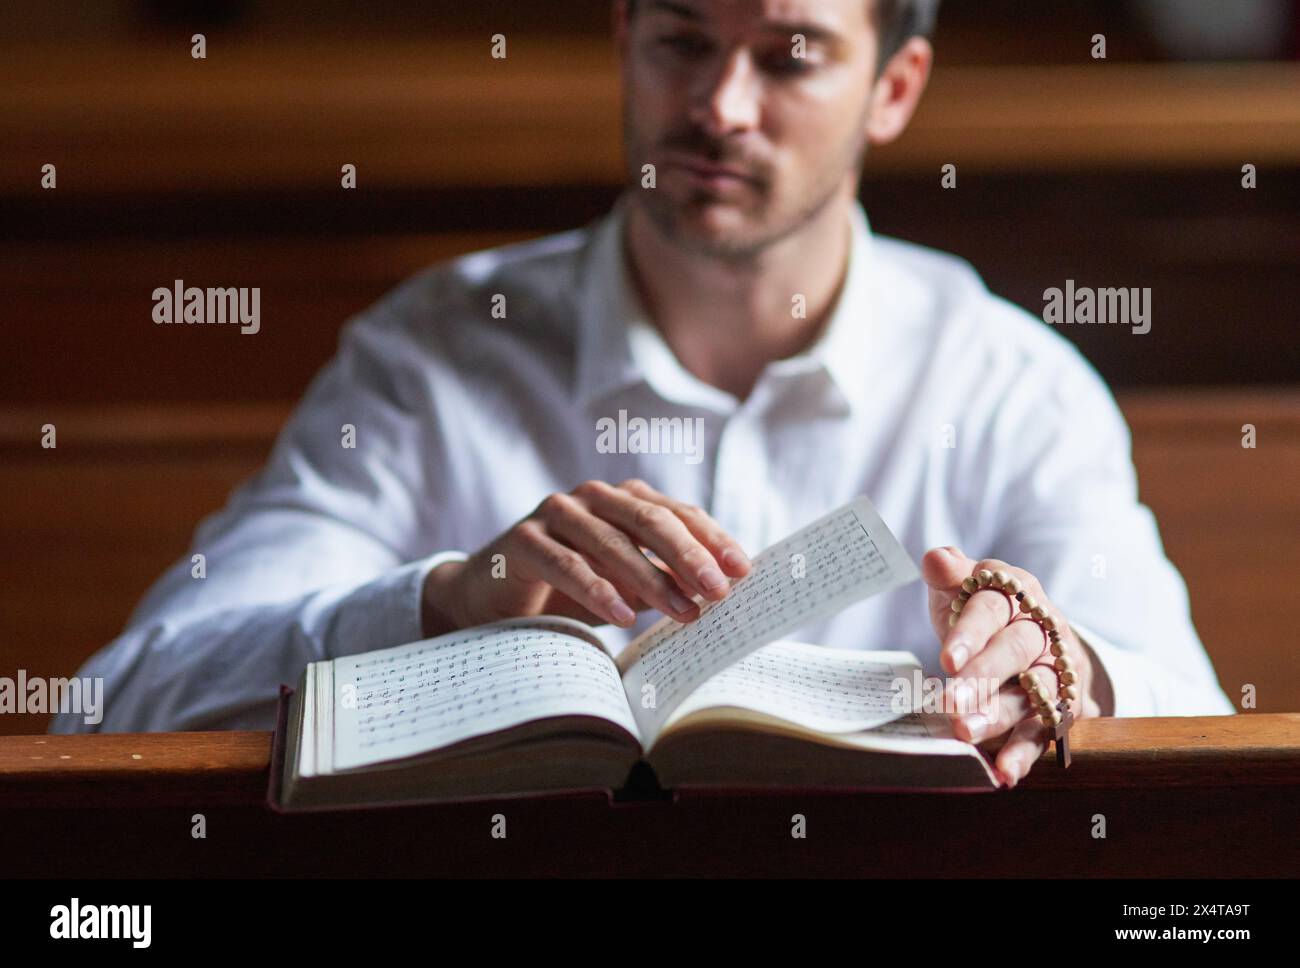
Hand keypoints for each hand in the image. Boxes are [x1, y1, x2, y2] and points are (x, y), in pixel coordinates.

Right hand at [422, 478, 750, 634]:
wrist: (490, 597)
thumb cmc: (567, 590)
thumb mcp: (625, 585)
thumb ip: (665, 579)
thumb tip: (721, 591)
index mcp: (623, 500)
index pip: (677, 512)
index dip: (713, 538)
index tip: (743, 570)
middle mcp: (592, 497)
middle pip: (650, 519)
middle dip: (689, 556)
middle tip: (719, 590)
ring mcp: (555, 513)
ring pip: (611, 542)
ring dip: (652, 580)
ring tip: (683, 612)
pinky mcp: (523, 540)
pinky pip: (566, 564)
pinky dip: (597, 590)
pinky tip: (623, 615)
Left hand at [921, 546, 1108, 787]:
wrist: (1038, 634)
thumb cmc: (985, 608)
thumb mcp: (965, 586)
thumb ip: (951, 575)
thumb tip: (936, 558)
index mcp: (1015, 592)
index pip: (992, 609)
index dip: (970, 633)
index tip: (946, 658)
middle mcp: (1042, 629)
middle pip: (1016, 650)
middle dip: (983, 677)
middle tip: (950, 700)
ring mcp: (1054, 669)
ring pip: (1031, 692)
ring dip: (999, 715)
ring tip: (965, 732)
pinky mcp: (1059, 707)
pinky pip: (1043, 730)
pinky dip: (1024, 753)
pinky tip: (1004, 773)